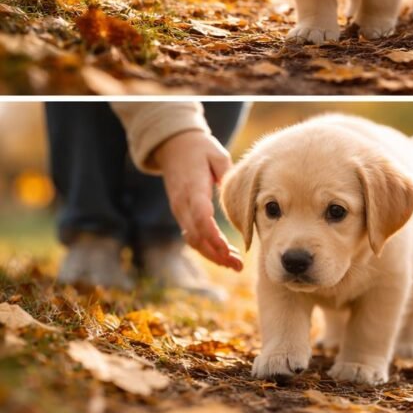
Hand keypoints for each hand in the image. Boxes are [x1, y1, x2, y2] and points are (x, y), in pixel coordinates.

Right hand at [152, 131, 242, 270]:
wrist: (174, 147)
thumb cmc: (200, 150)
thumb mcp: (217, 154)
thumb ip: (226, 172)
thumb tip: (236, 191)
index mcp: (193, 188)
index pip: (201, 216)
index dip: (213, 235)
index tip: (229, 248)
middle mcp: (183, 203)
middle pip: (197, 235)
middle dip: (217, 253)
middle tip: (239, 265)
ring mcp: (180, 210)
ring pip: (193, 240)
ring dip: (213, 255)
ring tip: (236, 265)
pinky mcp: (181, 214)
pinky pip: (192, 236)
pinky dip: (207, 248)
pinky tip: (225, 255)